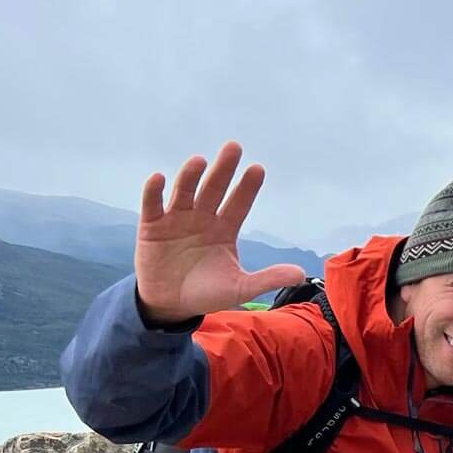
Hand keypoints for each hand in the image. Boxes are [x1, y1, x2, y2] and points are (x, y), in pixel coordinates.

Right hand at [134, 142, 305, 324]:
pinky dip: (154, 192)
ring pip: (185, 192)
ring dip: (191, 176)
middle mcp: (202, 218)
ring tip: (199, 161)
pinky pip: (152, 205)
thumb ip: (267, 279)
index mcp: (224, 229)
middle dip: (224, 170)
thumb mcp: (240, 288)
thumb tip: (301, 274)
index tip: (258, 169)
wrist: (170, 305)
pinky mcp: (152, 227)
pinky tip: (158, 178)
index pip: (239, 204)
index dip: (247, 188)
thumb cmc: (206, 292)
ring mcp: (176, 220)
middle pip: (214, 190)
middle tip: (234, 147)